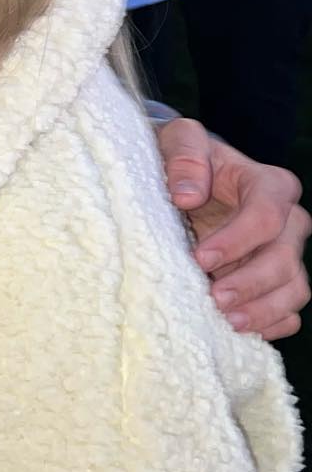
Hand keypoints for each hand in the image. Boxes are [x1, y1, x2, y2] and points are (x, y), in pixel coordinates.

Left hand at [157, 118, 309, 337]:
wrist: (181, 180)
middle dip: (250, 282)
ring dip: (262, 310)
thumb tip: (188, 194)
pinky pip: (288, 311)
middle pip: (284, 259)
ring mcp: (285, 254)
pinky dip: (269, 324)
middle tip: (213, 299)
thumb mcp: (176, 139)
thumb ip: (184, 155)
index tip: (199, 257)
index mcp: (269, 184)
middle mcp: (287, 221)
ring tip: (227, 323)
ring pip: (294, 290)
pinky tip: (240, 331)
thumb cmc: (181, 158)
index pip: (267, 215)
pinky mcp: (275, 280)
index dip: (237, 239)